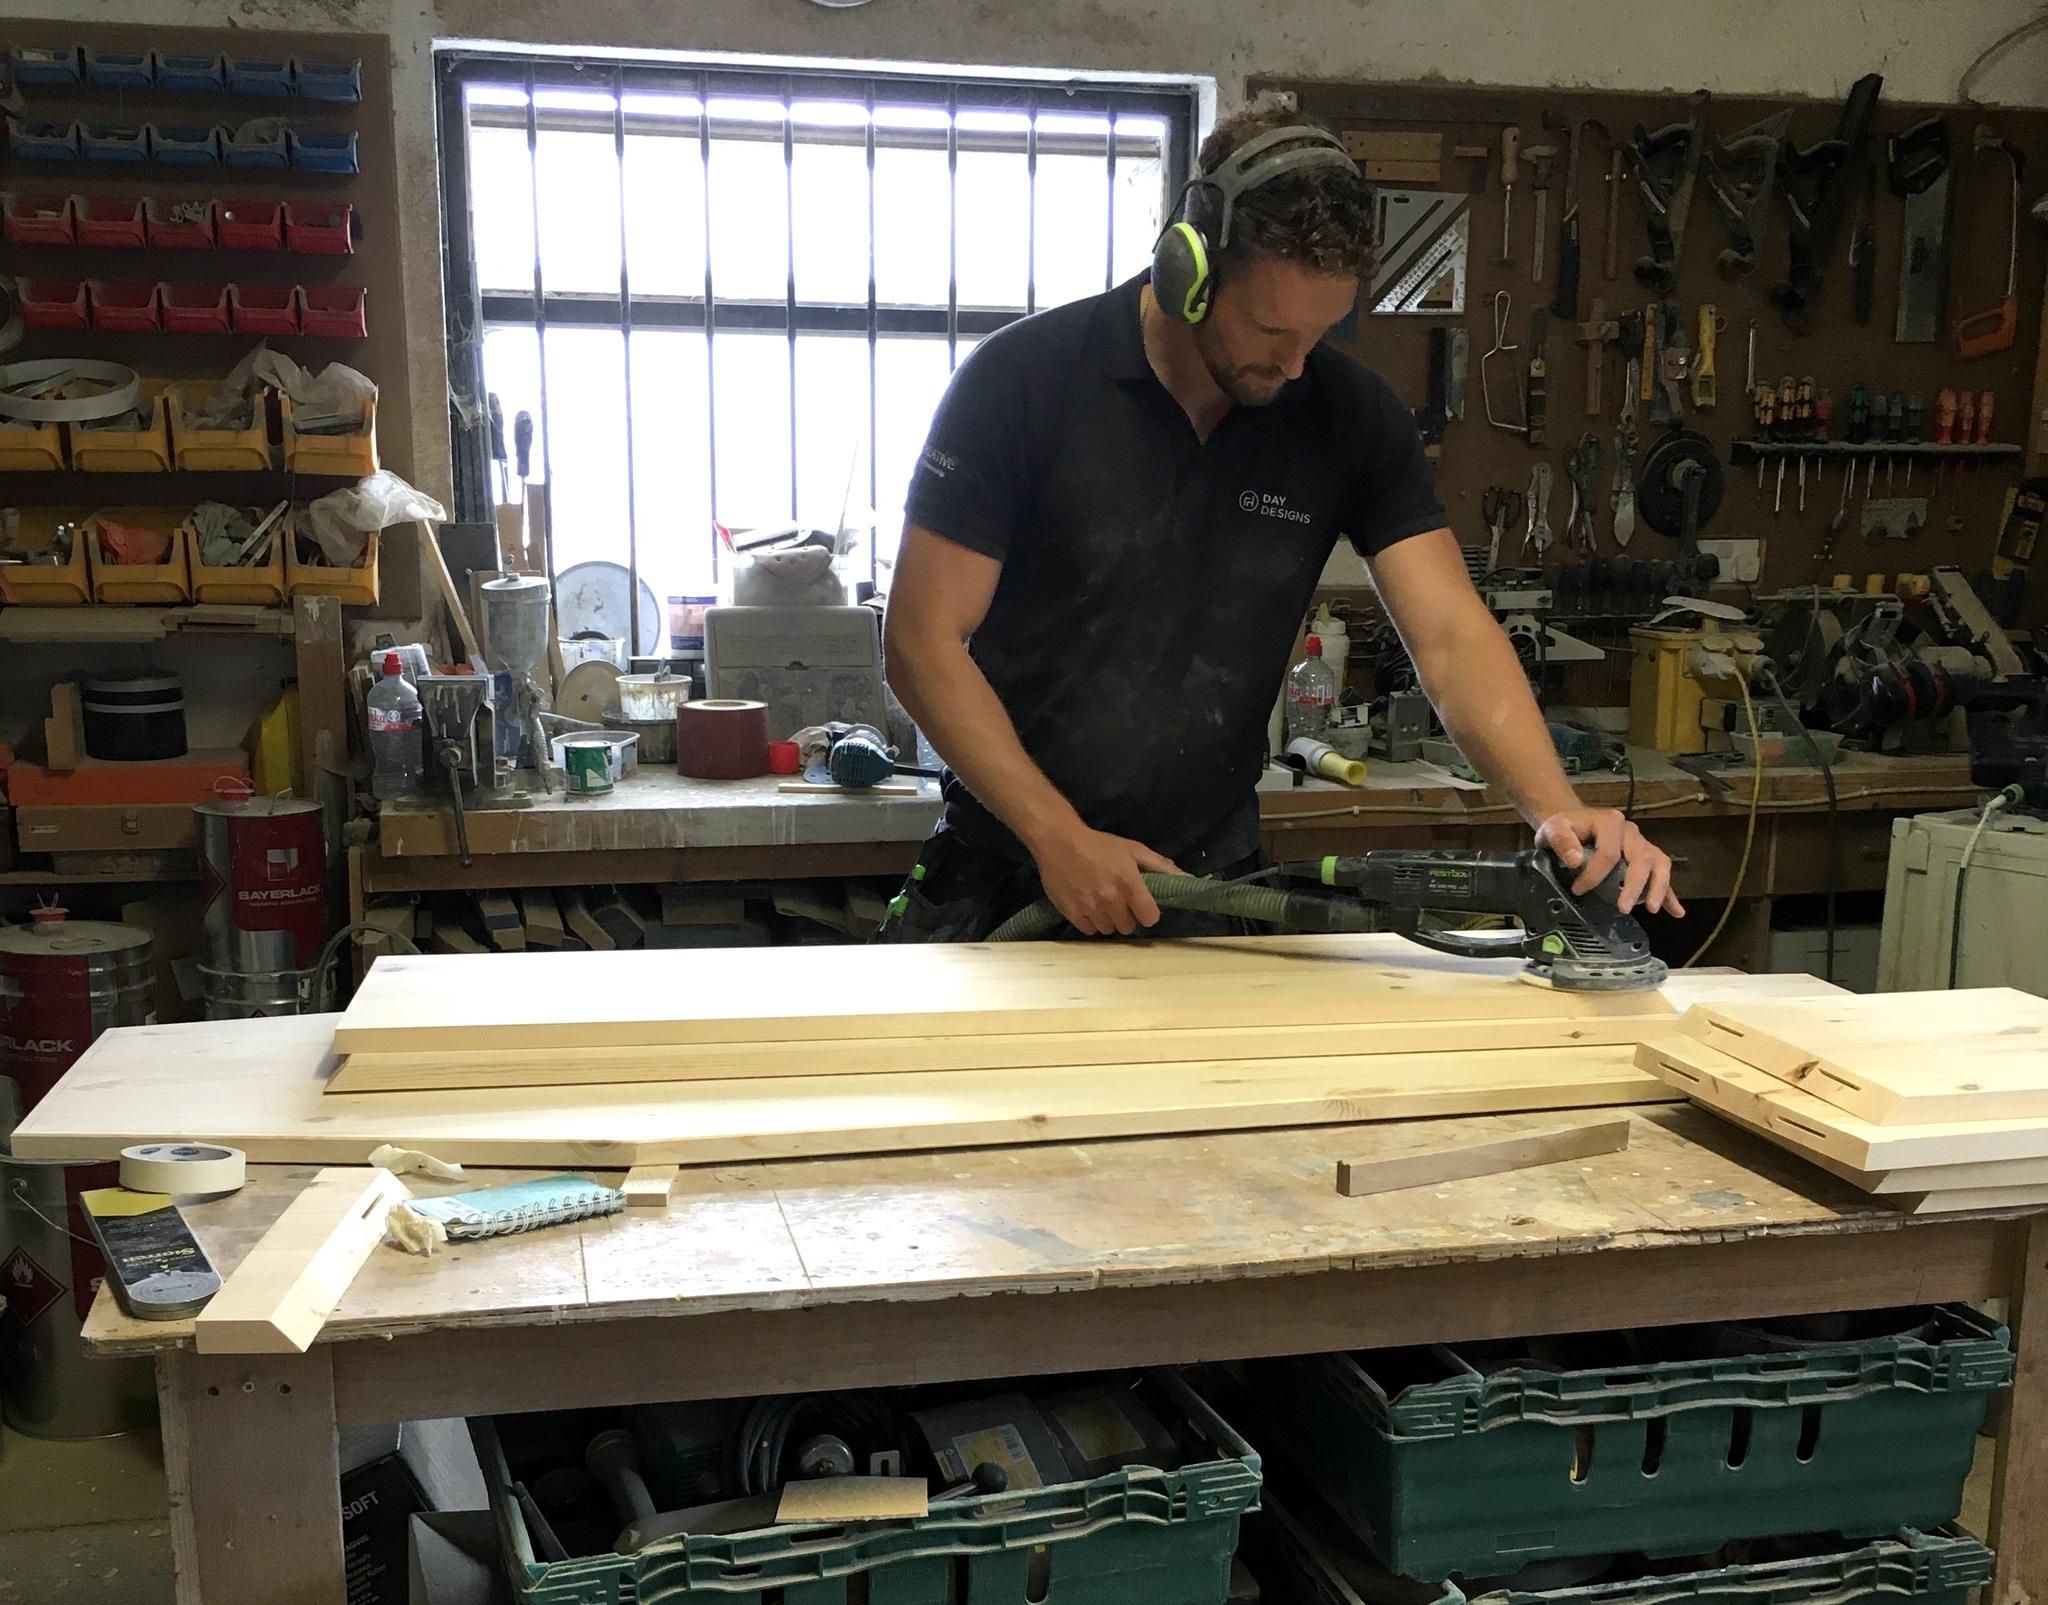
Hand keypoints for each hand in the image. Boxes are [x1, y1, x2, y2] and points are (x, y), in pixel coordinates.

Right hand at [1030, 825, 1184, 935]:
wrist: (1059, 841)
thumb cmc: (1100, 845)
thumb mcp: (1133, 849)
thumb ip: (1161, 866)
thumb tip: (1189, 879)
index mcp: (1129, 883)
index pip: (1150, 918)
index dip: (1148, 912)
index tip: (1142, 905)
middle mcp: (1110, 899)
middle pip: (1129, 927)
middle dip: (1127, 916)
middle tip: (1120, 901)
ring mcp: (1090, 908)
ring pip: (1109, 930)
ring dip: (1109, 920)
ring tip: (1103, 903)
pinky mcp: (1071, 913)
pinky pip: (1090, 931)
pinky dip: (1092, 922)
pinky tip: (1089, 906)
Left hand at [1535, 808, 1684, 917]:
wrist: (1572, 824)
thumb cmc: (1563, 828)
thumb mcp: (1553, 829)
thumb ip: (1561, 840)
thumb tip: (1575, 860)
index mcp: (1610, 823)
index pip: (1609, 852)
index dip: (1594, 874)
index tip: (1578, 890)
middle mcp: (1631, 832)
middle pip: (1641, 858)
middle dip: (1634, 885)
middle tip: (1623, 908)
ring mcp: (1641, 844)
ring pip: (1659, 864)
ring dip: (1658, 888)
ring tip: (1651, 909)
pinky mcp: (1646, 857)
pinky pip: (1661, 874)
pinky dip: (1670, 894)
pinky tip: (1676, 912)